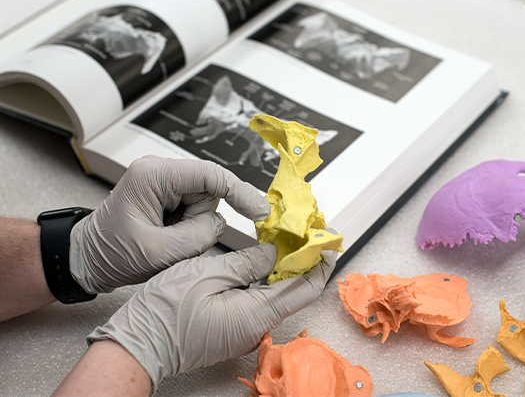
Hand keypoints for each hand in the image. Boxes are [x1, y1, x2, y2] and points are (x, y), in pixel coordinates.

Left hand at [70, 155, 270, 293]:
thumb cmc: (111, 254)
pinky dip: (188, 226)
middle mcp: (159, 170)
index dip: (239, 192)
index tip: (260, 212)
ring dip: (192, 226)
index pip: (210, 174)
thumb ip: (199, 235)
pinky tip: (166, 235)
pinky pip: (195, 208)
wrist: (88, 258)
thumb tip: (219, 222)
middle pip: (208, 190)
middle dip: (199, 220)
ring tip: (164, 239)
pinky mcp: (167, 192)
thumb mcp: (158, 253)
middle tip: (173, 241)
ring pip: (204, 201)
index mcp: (152, 176)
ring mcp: (163, 180)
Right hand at [87, 243, 336, 390]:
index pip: (304, 289)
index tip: (328, 244)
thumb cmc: (166, 310)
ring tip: (288, 244)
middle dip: (304, 264)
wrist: (139, 342)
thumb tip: (275, 253)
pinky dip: (267, 283)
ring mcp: (245, 332)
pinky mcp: (234, 330)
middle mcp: (256, 329)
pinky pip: (260, 304)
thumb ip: (248, 262)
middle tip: (307, 237)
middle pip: (294, 294)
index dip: (320, 265)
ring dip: (285, 272)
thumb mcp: (209, 273)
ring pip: (277, 298)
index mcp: (255, 315)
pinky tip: (263, 263)